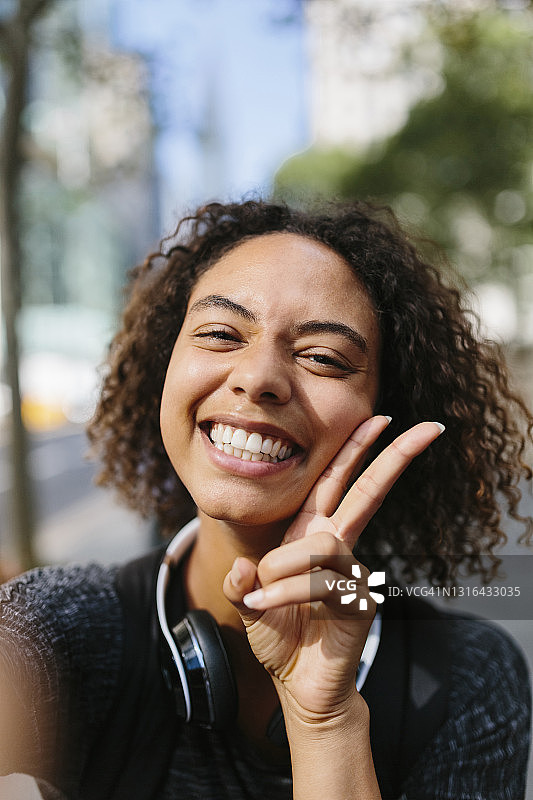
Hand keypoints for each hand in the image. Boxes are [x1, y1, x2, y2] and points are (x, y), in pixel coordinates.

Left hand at [223, 416, 443, 721]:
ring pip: (321, 545)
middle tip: (426, 428)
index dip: (356, 449)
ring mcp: (353, 573)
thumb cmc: (279, 635)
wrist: (297, 685)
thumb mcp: (249, 603)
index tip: (381, 418)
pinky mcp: (359, 601)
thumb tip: (245, 570)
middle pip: (369, 493)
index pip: (337, 482)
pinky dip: (284, 593)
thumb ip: (243, 583)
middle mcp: (337, 547)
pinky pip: (318, 583)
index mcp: (311, 534)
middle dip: (394, 458)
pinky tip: (266, 608)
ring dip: (284, 566)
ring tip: (264, 591)